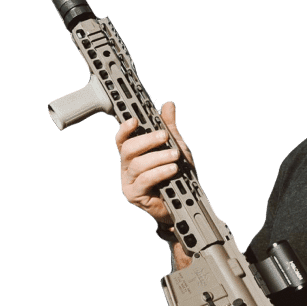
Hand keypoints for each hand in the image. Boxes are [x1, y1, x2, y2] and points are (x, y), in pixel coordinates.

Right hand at [115, 101, 193, 223]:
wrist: (183, 200)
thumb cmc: (176, 174)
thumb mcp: (176, 147)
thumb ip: (170, 128)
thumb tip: (168, 105)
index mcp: (133, 153)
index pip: (123, 138)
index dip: (125, 128)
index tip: (135, 120)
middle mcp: (127, 166)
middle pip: (128, 149)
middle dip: (147, 140)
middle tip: (164, 135)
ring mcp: (128, 181)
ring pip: (138, 164)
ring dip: (158, 158)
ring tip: (175, 155)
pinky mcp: (134, 195)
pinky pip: (145, 180)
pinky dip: (160, 172)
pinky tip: (173, 169)